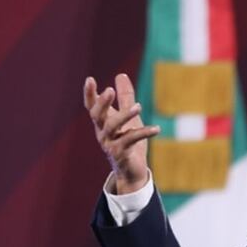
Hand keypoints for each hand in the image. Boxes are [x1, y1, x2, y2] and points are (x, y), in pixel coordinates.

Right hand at [84, 73, 159, 193]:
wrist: (131, 171)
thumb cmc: (128, 141)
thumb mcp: (128, 117)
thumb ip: (125, 97)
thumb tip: (120, 74)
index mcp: (102, 122)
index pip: (91, 106)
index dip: (90, 94)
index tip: (90, 79)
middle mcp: (102, 132)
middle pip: (97, 116)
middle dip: (103, 103)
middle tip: (109, 90)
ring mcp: (110, 144)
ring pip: (112, 127)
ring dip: (125, 115)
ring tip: (138, 106)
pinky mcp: (121, 154)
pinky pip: (131, 141)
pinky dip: (144, 133)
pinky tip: (156, 129)